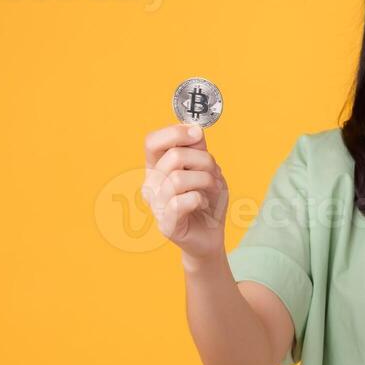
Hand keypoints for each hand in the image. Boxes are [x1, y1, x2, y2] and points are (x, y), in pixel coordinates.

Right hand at [142, 122, 229, 261]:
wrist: (211, 234)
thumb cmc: (207, 200)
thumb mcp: (208, 168)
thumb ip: (198, 149)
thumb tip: (194, 130)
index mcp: (157, 167)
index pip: (152, 141)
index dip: (175, 133)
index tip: (197, 134)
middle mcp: (151, 184)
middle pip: (174, 156)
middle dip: (203, 161)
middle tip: (213, 173)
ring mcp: (156, 205)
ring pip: (178, 179)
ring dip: (205, 181)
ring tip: (211, 190)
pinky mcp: (165, 224)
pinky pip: (181, 202)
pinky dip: (199, 199)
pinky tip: (202, 203)